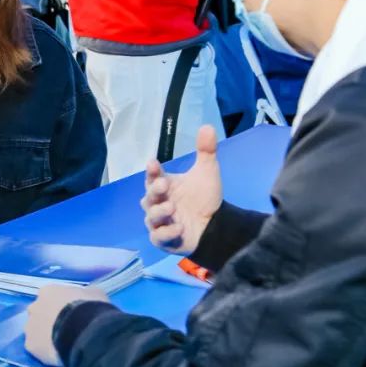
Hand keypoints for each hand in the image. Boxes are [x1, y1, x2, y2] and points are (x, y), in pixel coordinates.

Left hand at [24, 284, 110, 366]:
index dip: (59, 306)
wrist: (84, 331)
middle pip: (39, 314)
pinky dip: (45, 352)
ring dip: (45, 336)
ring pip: (35, 332)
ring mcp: (30, 327)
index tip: (69, 313)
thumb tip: (86, 299)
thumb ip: (85, 295)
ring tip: (61, 344)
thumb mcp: (94, 294)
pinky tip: (58, 354)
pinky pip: (37, 349)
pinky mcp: (31, 346)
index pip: (49, 297)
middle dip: (48, 320)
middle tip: (64, 329)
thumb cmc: (90, 308)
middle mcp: (34, 307)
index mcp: (48, 291)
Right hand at [141, 125, 222, 254]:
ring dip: (159, 212)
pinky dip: (166, 234)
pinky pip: (158, 237)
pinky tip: (178, 229)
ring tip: (172, 208)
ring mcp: (160, 223)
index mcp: (164, 186)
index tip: (153, 164)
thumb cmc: (205, 197)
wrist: (217, 224)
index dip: (152, 171)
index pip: (152, 176)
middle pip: (148, 197)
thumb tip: (208, 126)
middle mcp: (158, 203)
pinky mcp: (164, 240)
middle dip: (154, 191)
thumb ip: (205, 150)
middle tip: (163, 186)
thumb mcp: (206, 172)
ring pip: (151, 217)